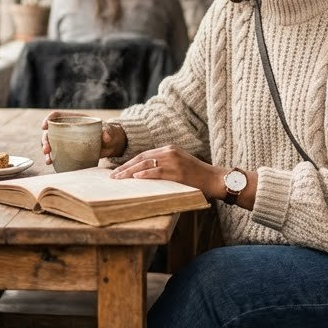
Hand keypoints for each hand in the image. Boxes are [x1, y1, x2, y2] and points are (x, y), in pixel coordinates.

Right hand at [40, 113, 125, 164]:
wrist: (111, 144)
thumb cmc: (108, 133)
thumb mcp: (108, 130)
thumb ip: (107, 131)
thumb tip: (105, 137)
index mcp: (74, 119)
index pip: (57, 116)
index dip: (49, 119)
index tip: (45, 126)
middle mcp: (67, 129)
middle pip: (50, 131)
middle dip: (45, 139)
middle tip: (47, 148)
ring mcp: (66, 140)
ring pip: (51, 143)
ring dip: (46, 150)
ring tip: (48, 159)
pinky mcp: (68, 151)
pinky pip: (57, 153)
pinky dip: (52, 158)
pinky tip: (50, 163)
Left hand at [111, 144, 225, 199]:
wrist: (215, 179)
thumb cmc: (197, 176)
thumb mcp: (179, 165)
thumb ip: (164, 165)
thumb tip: (144, 174)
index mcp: (169, 149)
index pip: (144, 154)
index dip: (129, 162)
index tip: (118, 170)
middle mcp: (170, 152)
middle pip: (141, 158)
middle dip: (125, 167)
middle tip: (113, 175)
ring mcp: (174, 161)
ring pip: (146, 164)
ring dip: (130, 172)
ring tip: (119, 179)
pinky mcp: (177, 171)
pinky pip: (157, 172)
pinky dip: (145, 174)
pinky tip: (135, 177)